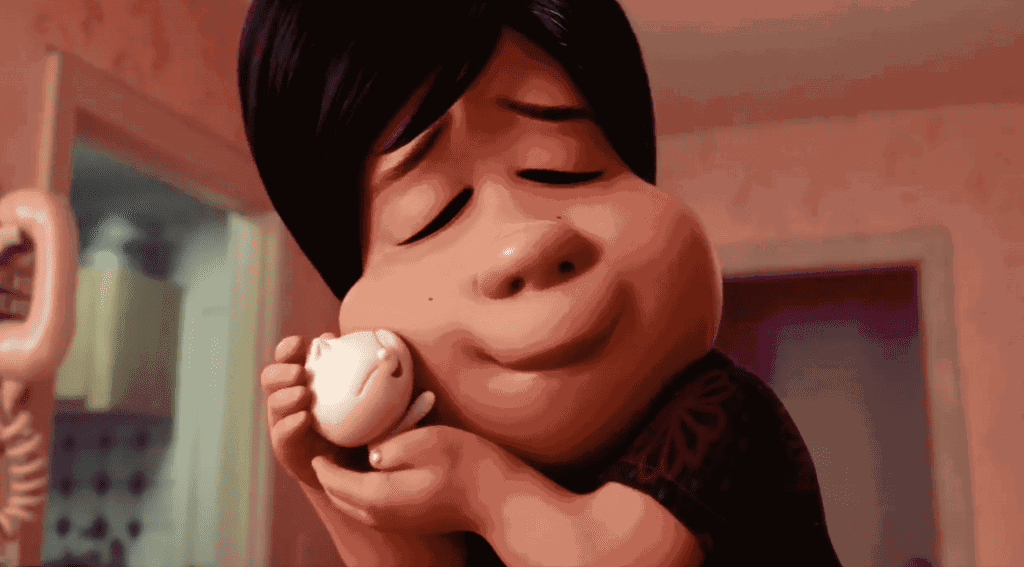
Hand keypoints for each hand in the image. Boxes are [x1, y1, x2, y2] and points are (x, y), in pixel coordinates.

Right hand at [261, 333, 367, 488]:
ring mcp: (285, 424)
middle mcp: (289, 398)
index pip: (287, 358)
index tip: (301, 343)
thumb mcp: (363, 393)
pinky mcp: (288, 449)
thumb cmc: (362, 420)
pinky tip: (304, 418)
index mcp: (303, 379)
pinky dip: (290, 425)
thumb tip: (363, 342)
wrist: (357, 466)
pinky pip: (281, 435)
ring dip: (286, 396)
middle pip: (270, 378)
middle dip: (281, 371)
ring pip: (274, 404)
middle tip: (300, 373)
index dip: (288, 348)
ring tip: (304, 394)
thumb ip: (358, 368)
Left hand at [311, 424, 513, 535]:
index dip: (320, 457)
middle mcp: (380, 516)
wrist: (498, 498)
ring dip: (341, 481)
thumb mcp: (427, 442)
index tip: (314, 436)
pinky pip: (370, 505)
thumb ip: (390, 445)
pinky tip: (368, 466)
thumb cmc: (468, 465)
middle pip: (337, 494)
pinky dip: (359, 487)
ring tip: (340, 451)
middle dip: (325, 471)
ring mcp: (394, 521)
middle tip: (321, 441)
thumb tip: (370, 451)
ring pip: (352, 502)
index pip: (332, 479)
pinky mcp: (406, 519)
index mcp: (378, 497)